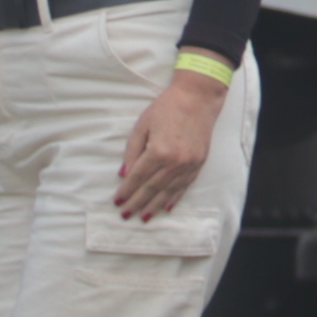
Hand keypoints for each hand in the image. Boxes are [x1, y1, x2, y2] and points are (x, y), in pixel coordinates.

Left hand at [114, 68, 227, 221]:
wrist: (197, 98)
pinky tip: (166, 207)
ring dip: (154, 206)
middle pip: (151, 188)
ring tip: (144, 218)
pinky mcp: (199, 163)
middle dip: (137, 203)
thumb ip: (133, 151)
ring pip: (168, 191)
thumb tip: (124, 174)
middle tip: (126, 215)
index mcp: (158, 151)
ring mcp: (188, 164)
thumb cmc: (166, 108)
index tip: (117, 201)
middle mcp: (174, 161)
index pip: (138, 177)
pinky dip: (174, 198)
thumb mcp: (143, 125)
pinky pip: (184, 186)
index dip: (126, 191)